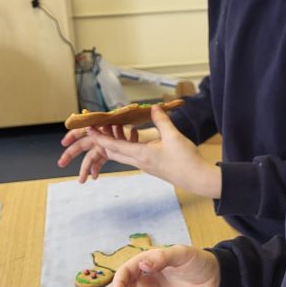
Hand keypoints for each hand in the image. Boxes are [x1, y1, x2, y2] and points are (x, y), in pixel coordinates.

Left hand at [60, 106, 221, 196]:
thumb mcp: (173, 136)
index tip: (89, 129)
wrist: (196, 178)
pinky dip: (128, 147)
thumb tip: (153, 107)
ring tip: (114, 130)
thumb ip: (161, 121)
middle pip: (114, 152)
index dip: (99, 137)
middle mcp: (139, 162)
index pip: (114, 145)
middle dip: (102, 141)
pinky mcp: (152, 167)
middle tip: (96, 129)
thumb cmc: (185, 159)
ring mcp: (145, 166)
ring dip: (116, 144)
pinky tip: (135, 138)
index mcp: (141, 154)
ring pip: (123, 155)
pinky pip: (133, 157)